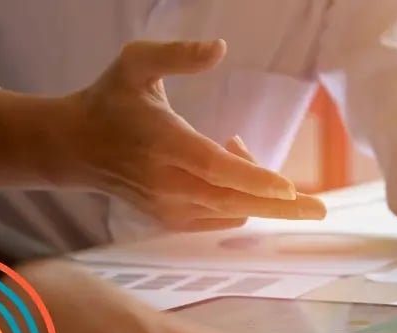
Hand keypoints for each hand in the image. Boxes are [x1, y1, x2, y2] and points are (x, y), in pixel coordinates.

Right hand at [61, 39, 325, 228]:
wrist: (75, 147)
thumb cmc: (111, 99)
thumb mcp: (136, 62)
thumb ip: (177, 54)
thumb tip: (219, 48)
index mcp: (163, 144)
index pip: (214, 168)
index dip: (252, 178)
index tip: (288, 187)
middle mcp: (167, 183)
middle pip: (233, 200)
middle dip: (280, 205)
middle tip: (321, 208)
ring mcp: (169, 207)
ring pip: (231, 210)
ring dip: (256, 188)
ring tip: (239, 145)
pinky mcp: (172, 221)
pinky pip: (221, 218)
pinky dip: (240, 198)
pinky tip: (232, 164)